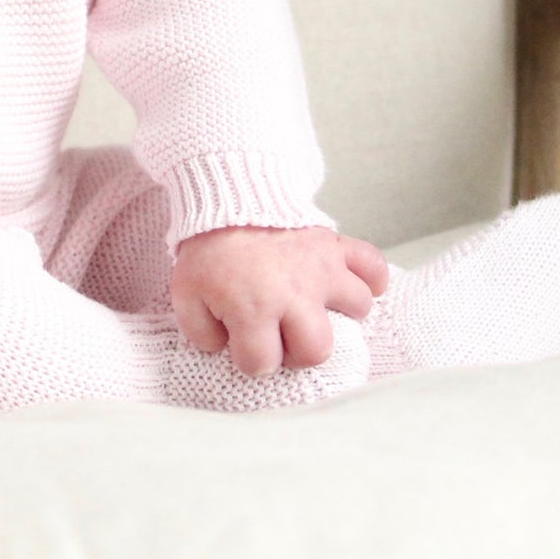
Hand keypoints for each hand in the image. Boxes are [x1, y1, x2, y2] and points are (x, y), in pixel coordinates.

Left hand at [170, 225, 388, 376]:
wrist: (226, 195)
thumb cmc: (208, 247)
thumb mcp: (185, 293)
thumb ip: (199, 331)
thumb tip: (223, 349)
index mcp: (253, 307)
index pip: (262, 363)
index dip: (249, 360)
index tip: (242, 345)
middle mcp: (294, 293)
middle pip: (316, 350)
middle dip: (296, 351)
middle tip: (280, 334)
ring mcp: (320, 268)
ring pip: (355, 309)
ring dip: (337, 315)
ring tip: (313, 308)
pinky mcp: (334, 245)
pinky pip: (373, 265)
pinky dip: (373, 279)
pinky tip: (357, 286)